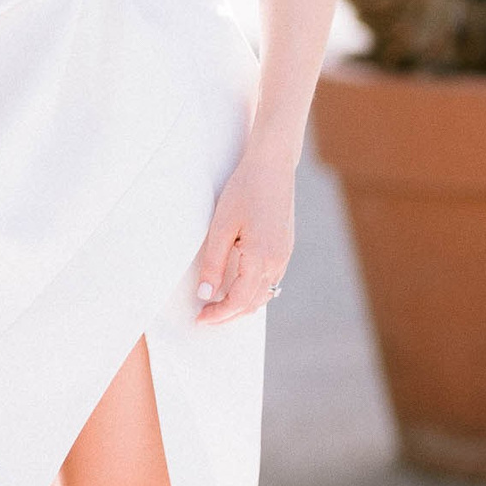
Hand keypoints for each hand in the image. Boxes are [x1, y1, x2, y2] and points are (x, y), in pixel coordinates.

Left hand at [192, 140, 296, 323]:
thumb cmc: (244, 190)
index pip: (239, 301)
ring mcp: (285, 256)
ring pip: (264, 294)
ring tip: (217, 306)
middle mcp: (278, 262)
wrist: (272, 166)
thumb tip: (205, 294)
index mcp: (262, 258)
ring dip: (242, 305)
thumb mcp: (221, 226)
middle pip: (254, 303)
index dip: (219, 314)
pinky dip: (253, 291)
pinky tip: (237, 286)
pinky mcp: (285, 248)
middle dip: (229, 315)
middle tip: (205, 318)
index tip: (200, 319)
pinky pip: (270, 280)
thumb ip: (214, 263)